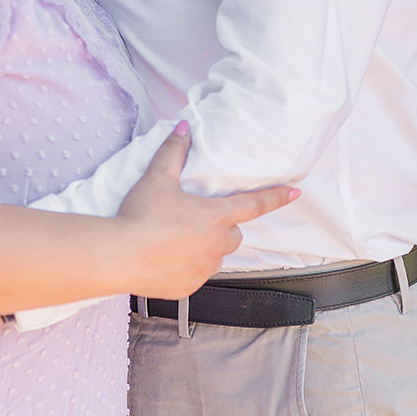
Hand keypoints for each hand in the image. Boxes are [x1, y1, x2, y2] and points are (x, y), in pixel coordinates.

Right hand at [119, 123, 298, 298]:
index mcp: (215, 217)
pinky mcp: (190, 287)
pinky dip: (189, 265)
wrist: (120, 256)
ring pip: (217, 255)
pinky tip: (167, 256)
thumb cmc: (141, 216)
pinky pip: (198, 273)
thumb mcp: (157, 178)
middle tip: (196, 217)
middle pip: (234, 233)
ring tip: (177, 238)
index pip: (255, 204)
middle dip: (223, 226)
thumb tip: (184, 128)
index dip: (277, 197)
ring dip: (207, 246)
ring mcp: (204, 269)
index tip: (296, 192)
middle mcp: (217, 245)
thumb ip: (173, 151)